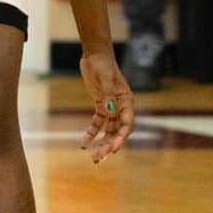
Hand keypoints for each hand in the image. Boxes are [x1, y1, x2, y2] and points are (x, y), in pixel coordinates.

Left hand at [79, 48, 134, 163]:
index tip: (114, 149)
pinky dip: (92, 133)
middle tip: (99, 157)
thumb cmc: (103, 65)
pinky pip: (98, 123)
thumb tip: (110, 112)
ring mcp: (111, 107)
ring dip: (101, 142)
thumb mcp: (105, 79)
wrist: (94, 55)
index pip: (127, 124)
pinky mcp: (101, 106)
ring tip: (93, 156)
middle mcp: (120, 107)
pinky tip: (85, 142)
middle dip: (109, 145)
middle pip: (117, 131)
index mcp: (126, 101)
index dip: (121, 138)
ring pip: (108, 130)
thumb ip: (108, 96)